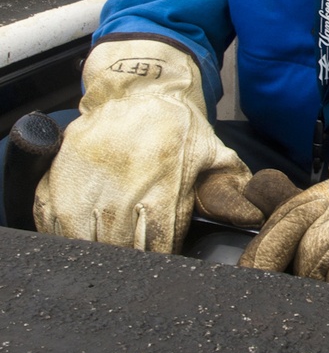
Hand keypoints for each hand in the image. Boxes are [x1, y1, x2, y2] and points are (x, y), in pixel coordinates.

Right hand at [34, 38, 262, 254]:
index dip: (158, 261)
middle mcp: (121, 190)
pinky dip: (62, 236)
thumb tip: (252, 217)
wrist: (138, 88)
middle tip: (132, 264)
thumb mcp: (211, 151)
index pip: (157, 248)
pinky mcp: (58, 177)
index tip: (161, 265)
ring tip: (107, 254)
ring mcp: (85, 185)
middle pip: (118, 250)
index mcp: (162, 188)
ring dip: (94, 252)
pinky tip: (79, 238)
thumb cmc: (176, 125)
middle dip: (127, 261)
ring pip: (82, 243)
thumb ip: (230, 186)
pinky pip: (51, 224)